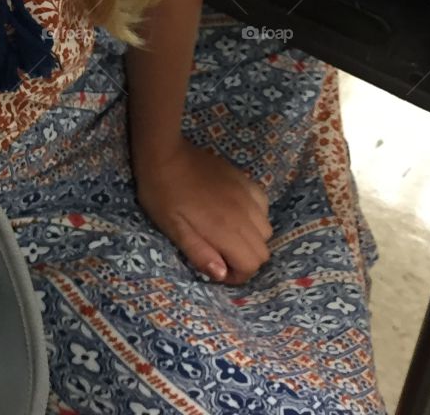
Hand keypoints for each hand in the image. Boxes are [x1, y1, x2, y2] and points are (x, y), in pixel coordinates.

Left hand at [133, 137, 272, 285]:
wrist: (164, 154)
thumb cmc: (163, 194)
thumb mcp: (173, 229)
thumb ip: (199, 253)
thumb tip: (222, 275)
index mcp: (224, 229)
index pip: (251, 265)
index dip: (237, 275)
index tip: (219, 270)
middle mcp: (243, 213)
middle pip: (263, 251)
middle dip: (245, 261)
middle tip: (222, 255)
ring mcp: (246, 194)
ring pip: (266, 229)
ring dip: (252, 240)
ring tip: (229, 235)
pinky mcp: (245, 179)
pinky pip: (264, 205)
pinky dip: (256, 216)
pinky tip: (237, 213)